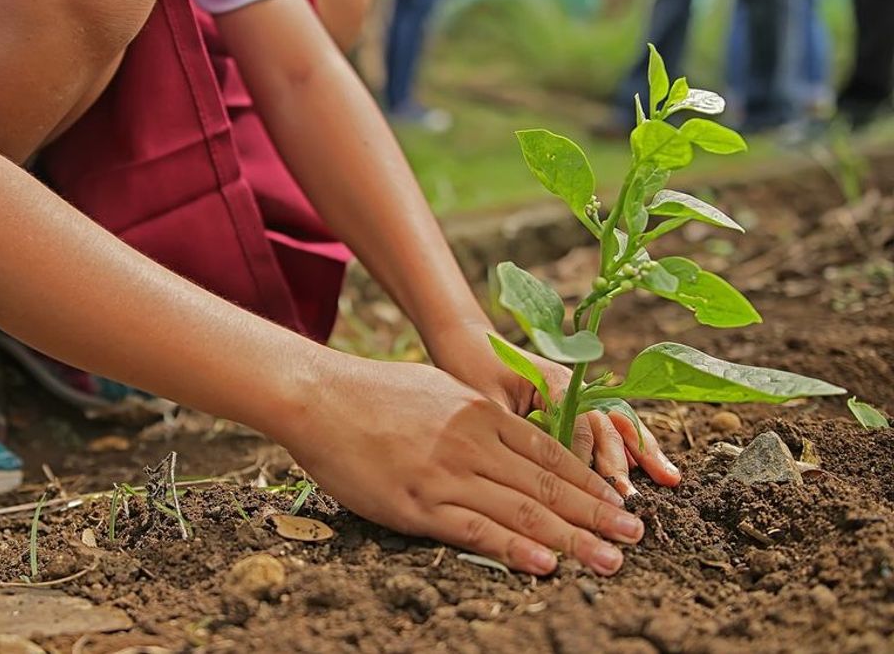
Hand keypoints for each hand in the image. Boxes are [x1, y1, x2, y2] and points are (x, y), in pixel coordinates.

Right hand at [277, 356, 645, 575]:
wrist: (319, 397)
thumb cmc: (374, 392)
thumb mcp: (438, 390)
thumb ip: (477, 415)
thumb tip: (506, 433)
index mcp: (481, 414)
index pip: (550, 454)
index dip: (590, 482)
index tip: (619, 503)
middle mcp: (474, 444)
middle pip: (548, 486)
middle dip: (597, 514)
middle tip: (634, 537)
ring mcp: (446, 475)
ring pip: (522, 512)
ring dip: (573, 539)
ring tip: (609, 560)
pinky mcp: (417, 504)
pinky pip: (475, 530)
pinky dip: (514, 549)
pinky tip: (546, 564)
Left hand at [426, 321, 681, 496]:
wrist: (468, 343)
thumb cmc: (470, 371)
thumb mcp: (485, 402)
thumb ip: (512, 430)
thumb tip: (532, 470)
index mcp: (554, 382)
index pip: (579, 425)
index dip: (585, 459)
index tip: (589, 491)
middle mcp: (574, 386)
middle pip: (606, 425)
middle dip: (620, 463)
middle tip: (630, 499)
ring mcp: (580, 394)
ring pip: (617, 424)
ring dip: (642, 452)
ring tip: (669, 480)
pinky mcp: (577, 404)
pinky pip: (610, 426)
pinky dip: (632, 446)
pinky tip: (653, 467)